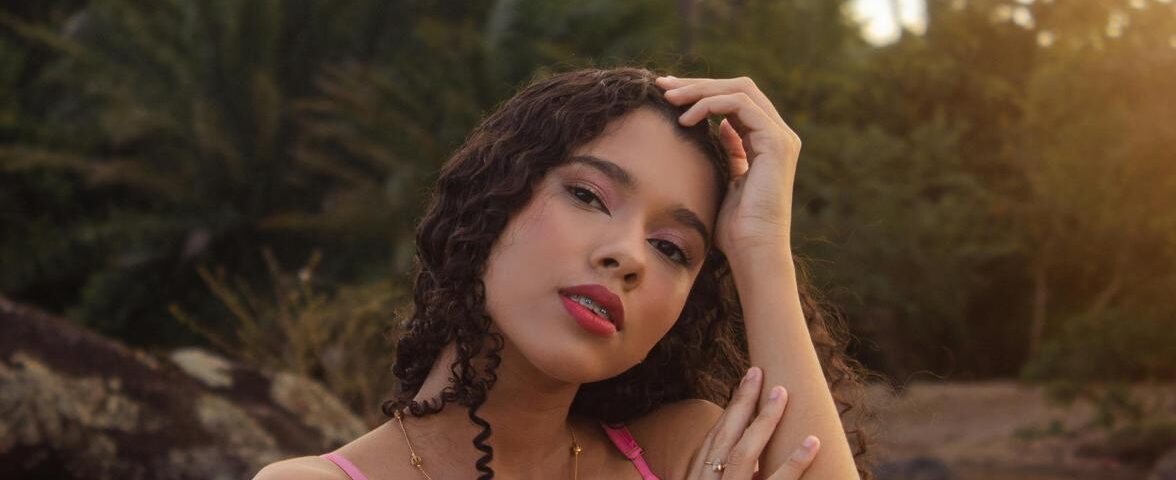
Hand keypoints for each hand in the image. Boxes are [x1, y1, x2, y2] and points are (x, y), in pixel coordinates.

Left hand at [656, 76, 800, 260]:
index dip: (700, 92)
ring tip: (669, 99)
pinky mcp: (776, 142)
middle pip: (737, 87)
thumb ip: (728, 152)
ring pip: (739, 89)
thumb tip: (720, 128)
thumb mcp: (725, 180)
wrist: (753, 252)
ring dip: (700, 89)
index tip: (667, 94)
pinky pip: (740, 105)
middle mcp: (777, 134)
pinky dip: (710, 105)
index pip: (734, 100)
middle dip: (697, 83)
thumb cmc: (735, 229)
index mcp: (766, 141)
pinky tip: (686, 119)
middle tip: (662, 85)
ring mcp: (780, 136)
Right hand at [686, 366, 819, 478]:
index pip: (713, 440)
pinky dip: (794, 463)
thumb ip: (728, 478)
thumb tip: (756, 467)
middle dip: (741, 403)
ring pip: (743, 453)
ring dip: (764, 421)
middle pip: (723, 438)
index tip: (744, 384)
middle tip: (757, 373)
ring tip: (782, 394)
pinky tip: (812, 442)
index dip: (729, 411)